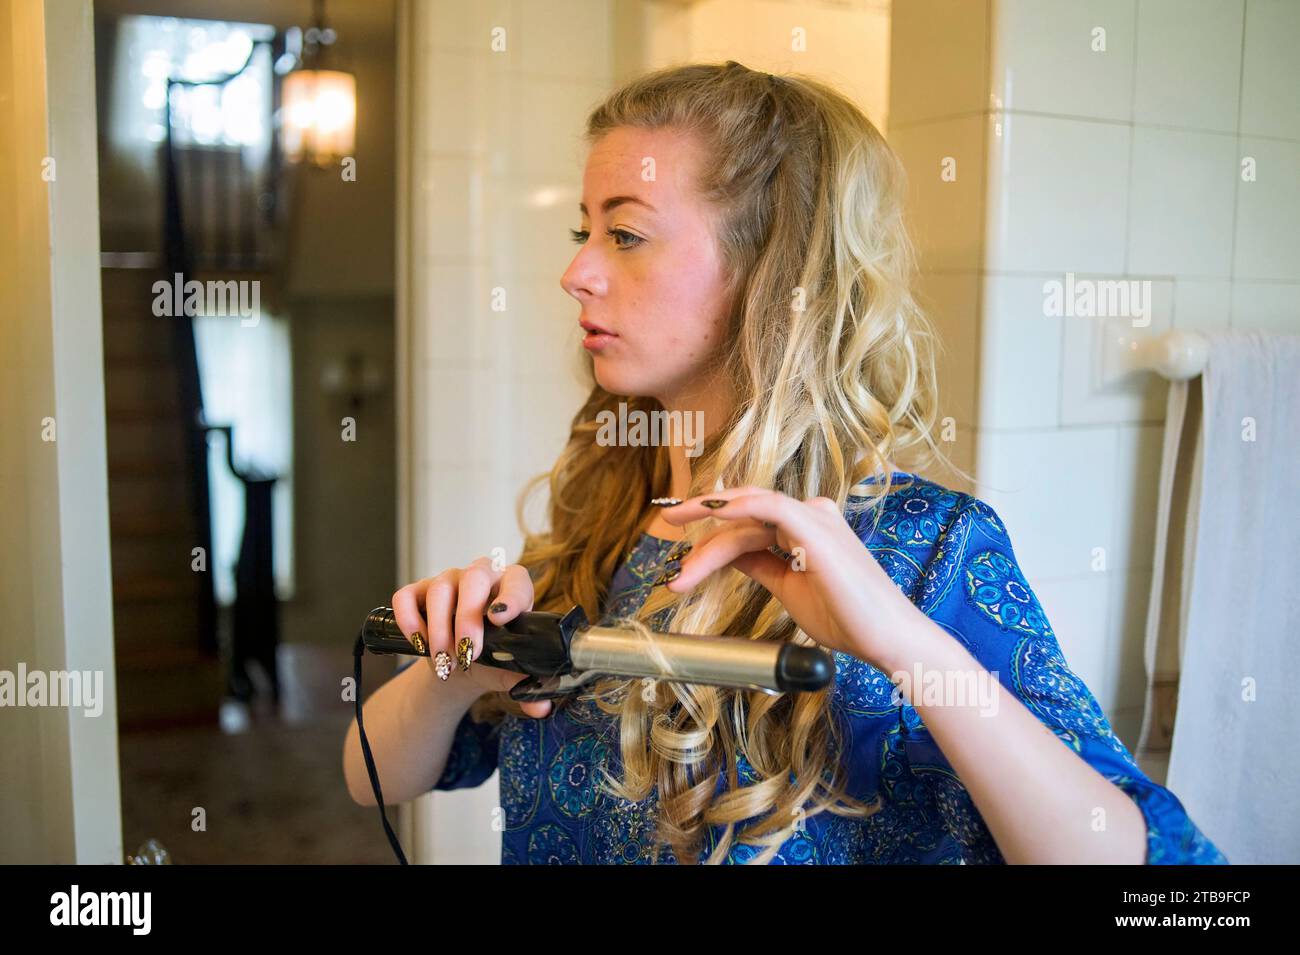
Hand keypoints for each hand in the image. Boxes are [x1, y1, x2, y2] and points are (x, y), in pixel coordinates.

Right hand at [390, 557, 552, 717]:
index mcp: (512, 587)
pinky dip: (409, 620)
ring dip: (439, 628)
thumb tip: (541, 708)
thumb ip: (524, 683)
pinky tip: (419, 645)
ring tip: (445, 661)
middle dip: (468, 617)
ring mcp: (447, 581)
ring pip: (439, 589)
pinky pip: (405, 597)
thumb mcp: (508, 668)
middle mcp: (480, 576)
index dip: (510, 596)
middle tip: (468, 653)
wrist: (464, 661)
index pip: (516, 580)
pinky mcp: (418, 592)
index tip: (500, 619)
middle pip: (473, 578)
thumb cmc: (493, 655)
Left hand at [657, 487, 922, 669]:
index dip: (712, 538)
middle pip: (742, 517)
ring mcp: (813, 517)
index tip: (681, 554)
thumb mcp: (790, 588)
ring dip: (709, 544)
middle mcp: (810, 514)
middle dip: (701, 527)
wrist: (885, 638)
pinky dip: (734, 509)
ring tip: (681, 573)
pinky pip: (765, 508)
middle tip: (665, 527)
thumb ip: (762, 566)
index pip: (748, 525)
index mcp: (806, 526)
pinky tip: (708, 516)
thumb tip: (732, 556)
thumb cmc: (848, 619)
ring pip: (746, 518)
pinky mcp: (813, 528)